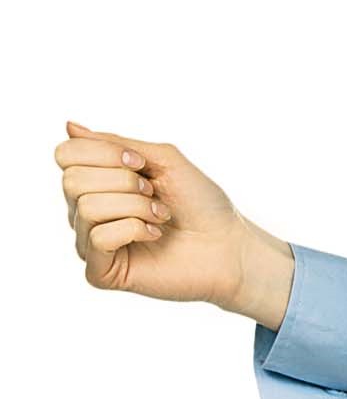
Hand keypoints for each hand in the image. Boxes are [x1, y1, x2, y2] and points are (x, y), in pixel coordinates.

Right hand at [54, 118, 273, 308]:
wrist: (228, 244)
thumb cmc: (201, 202)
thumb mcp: (163, 159)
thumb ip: (116, 143)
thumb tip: (69, 126)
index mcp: (96, 182)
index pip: (66, 154)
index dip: (103, 152)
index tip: (140, 162)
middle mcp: (85, 211)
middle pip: (72, 180)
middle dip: (123, 181)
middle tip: (152, 193)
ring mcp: (90, 243)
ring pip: (86, 207)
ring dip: (135, 205)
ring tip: (160, 215)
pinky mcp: (100, 272)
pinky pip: (97, 238)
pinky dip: (134, 229)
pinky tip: (154, 235)